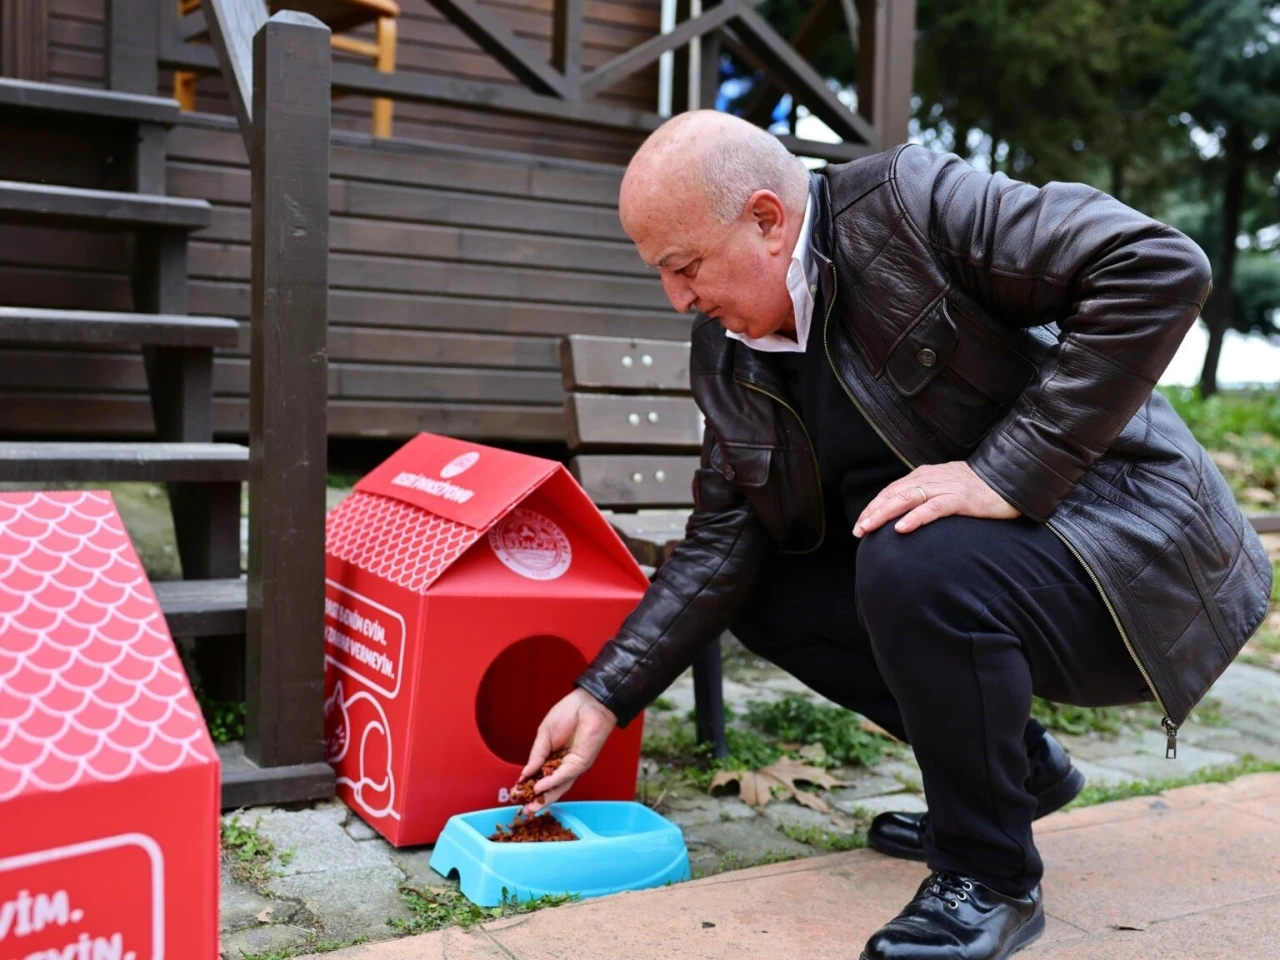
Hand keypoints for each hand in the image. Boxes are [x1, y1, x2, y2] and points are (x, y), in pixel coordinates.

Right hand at [518, 688, 616, 815]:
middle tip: (525, 811)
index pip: (538, 776)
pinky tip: (540, 787)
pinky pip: (564, 775)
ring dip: (544, 797)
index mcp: (552, 757)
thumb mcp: (544, 735)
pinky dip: (551, 782)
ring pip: (558, 786)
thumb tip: (526, 773)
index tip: (515, 794)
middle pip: (549, 787)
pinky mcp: (581, 763)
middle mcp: (562, 765)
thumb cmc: (568, 714)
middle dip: (537, 800)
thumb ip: (536, 754)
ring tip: (531, 807)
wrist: (588, 704)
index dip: (527, 786)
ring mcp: (572, 766)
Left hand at [853, 461, 1017, 537]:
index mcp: (926, 475)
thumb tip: (905, 516)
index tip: (860, 524)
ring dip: (885, 514)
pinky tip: (901, 528)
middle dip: (873, 512)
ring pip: (908, 498)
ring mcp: (947, 486)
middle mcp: (933, 478)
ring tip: (869, 528)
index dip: (874, 506)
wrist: (1013, 480)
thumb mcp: (948, 490)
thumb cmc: (980, 490)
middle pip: (895, 494)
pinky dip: (915, 517)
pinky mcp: (962, 498)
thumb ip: (928, 497)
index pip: (893, 490)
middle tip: (858, 531)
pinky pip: (934, 508)